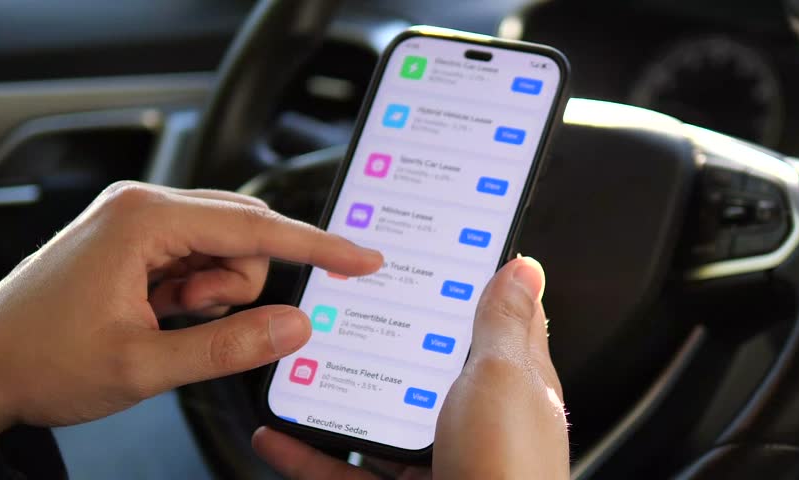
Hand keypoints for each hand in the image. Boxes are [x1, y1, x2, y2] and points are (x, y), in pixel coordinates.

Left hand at [0, 181, 382, 433]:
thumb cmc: (43, 359)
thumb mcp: (143, 365)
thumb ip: (229, 346)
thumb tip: (294, 326)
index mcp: (146, 220)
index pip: (257, 228)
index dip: (318, 246)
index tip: (362, 257)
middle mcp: (145, 206)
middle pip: (244, 236)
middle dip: (237, 285)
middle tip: (190, 318)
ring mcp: (140, 221)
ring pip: (226, 249)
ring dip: (214, 292)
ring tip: (166, 319)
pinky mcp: (138, 240)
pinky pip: (200, 259)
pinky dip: (196, 291)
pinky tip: (160, 311)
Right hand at [252, 257, 568, 478]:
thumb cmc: (508, 472)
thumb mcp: (504, 378)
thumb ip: (504, 324)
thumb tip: (522, 269)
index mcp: (510, 383)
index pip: (488, 321)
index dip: (460, 285)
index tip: (421, 257)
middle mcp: (476, 419)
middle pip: (419, 367)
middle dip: (382, 340)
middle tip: (340, 308)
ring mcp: (438, 459)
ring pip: (376, 419)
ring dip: (336, 397)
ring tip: (299, 366)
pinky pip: (345, 471)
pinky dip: (307, 456)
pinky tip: (276, 437)